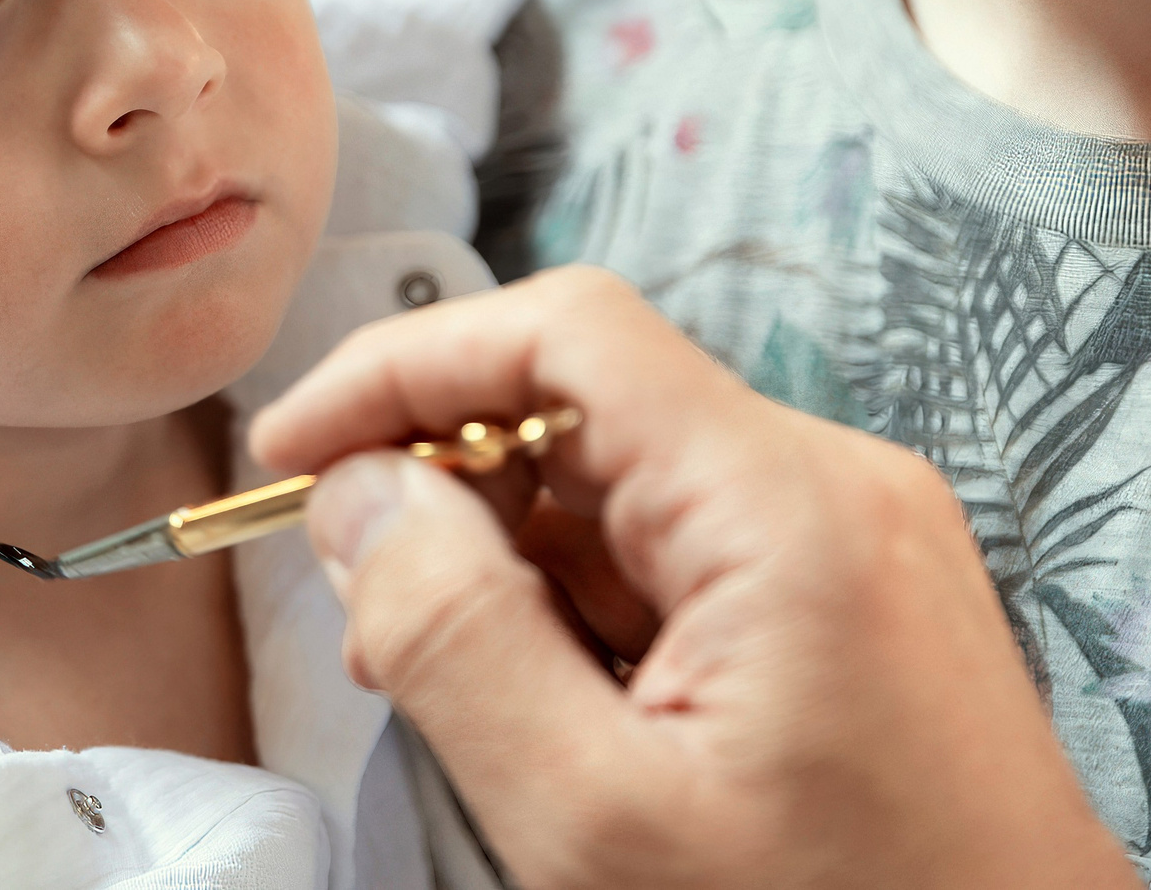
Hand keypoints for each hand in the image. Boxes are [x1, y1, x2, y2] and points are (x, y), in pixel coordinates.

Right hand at [248, 266, 1136, 889]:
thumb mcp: (596, 818)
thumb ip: (454, 636)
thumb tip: (357, 496)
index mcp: (786, 504)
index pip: (564, 331)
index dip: (403, 368)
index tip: (291, 454)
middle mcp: (837, 489)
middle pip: (589, 405)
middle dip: (448, 486)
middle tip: (361, 619)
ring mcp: (859, 550)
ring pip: (627, 488)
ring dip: (509, 561)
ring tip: (444, 693)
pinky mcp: (859, 613)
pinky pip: (685, 559)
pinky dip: (586, 611)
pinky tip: (546, 712)